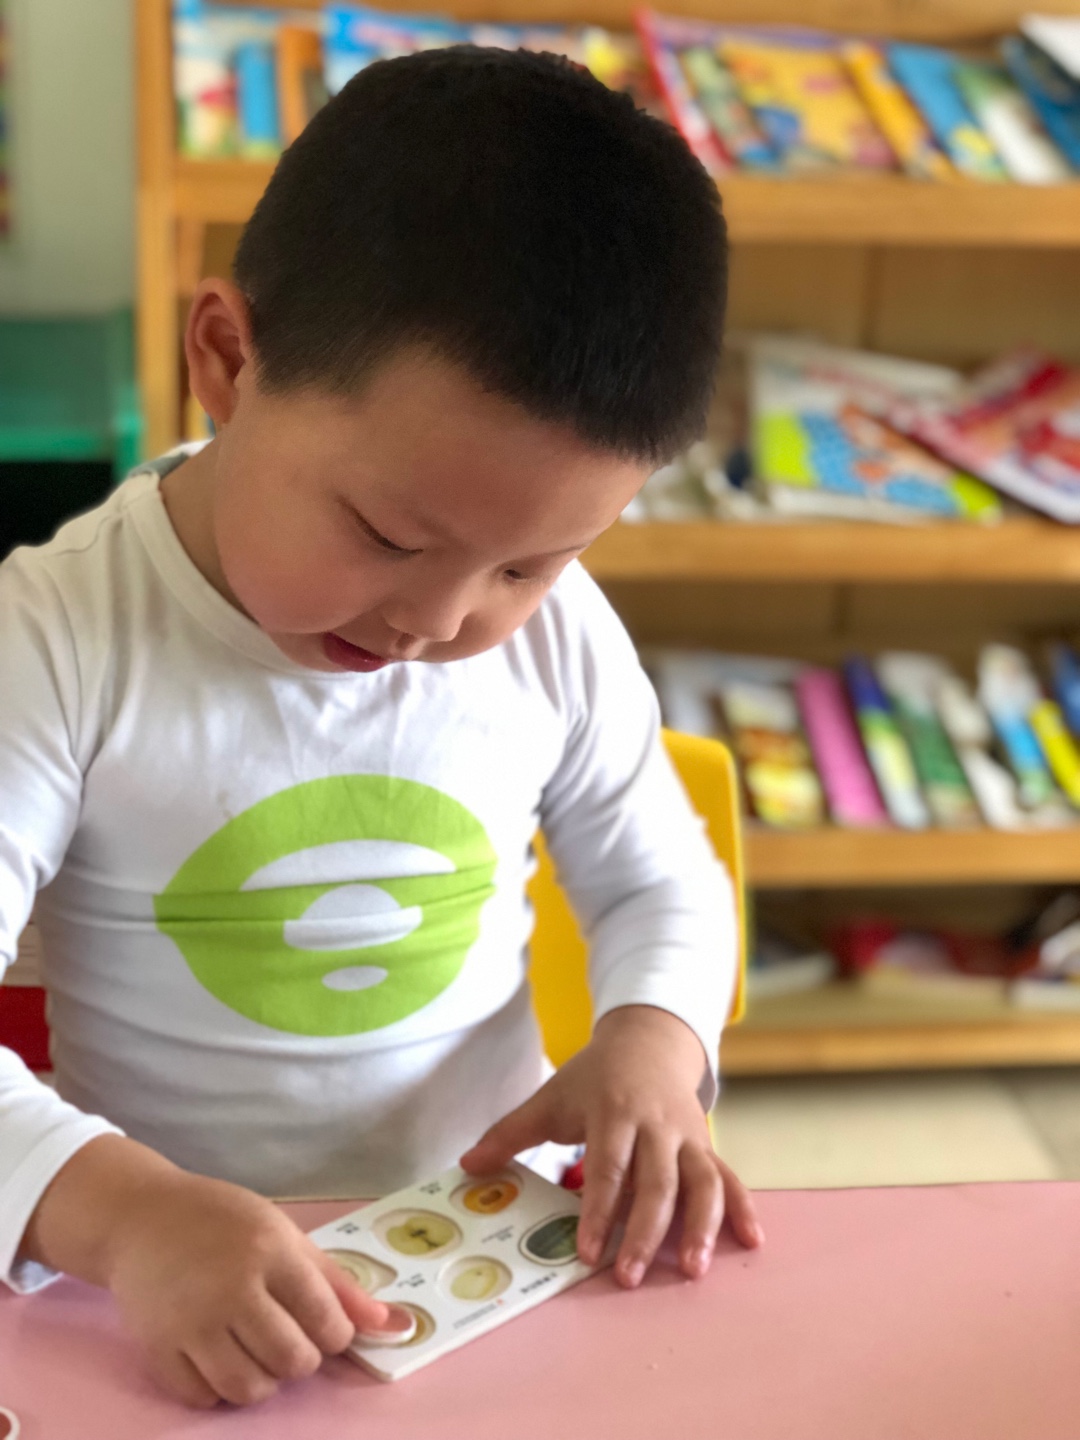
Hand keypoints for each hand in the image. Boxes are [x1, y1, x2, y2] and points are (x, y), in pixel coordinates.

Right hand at [20, 1135, 407, 1407]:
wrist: (141, 1218)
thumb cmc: (222, 1221)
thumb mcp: (284, 1234)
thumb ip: (336, 1282)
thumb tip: (391, 1325)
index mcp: (269, 1251)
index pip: (324, 1318)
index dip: (335, 1335)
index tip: (326, 1329)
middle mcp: (231, 1288)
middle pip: (290, 1360)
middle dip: (301, 1360)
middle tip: (289, 1340)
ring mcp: (190, 1322)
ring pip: (247, 1388)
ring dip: (263, 1382)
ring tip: (257, 1354)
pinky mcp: (157, 1348)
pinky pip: (201, 1398)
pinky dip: (218, 1391)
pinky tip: (220, 1360)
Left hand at [460, 1005, 762, 1287]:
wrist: (648, 1041)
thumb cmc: (594, 1078)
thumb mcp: (551, 1097)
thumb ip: (510, 1133)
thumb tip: (466, 1166)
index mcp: (614, 1111)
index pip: (608, 1166)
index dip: (599, 1211)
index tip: (588, 1251)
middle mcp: (656, 1125)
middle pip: (657, 1181)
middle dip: (645, 1230)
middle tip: (629, 1275)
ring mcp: (687, 1136)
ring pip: (702, 1181)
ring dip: (701, 1226)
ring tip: (693, 1269)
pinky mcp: (706, 1145)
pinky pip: (729, 1176)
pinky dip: (743, 1208)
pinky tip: (753, 1241)